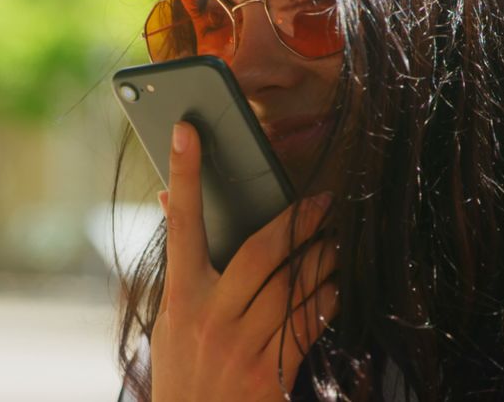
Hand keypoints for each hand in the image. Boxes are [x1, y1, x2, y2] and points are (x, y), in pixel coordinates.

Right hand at [150, 121, 338, 401]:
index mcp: (180, 297)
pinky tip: (333, 287)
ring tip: (336, 240)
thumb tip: (167, 199)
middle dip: (297, 221)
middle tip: (324, 200)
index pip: (181, 224)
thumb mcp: (168, 318)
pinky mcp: (271, 374)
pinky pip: (307, 325)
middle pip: (260, 252)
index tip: (186, 130)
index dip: (183, 173)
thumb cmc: (181, 370)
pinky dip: (325, 301)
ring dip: (321, 259)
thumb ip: (179, 262)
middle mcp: (210, 317)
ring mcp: (242, 346)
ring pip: (293, 287)